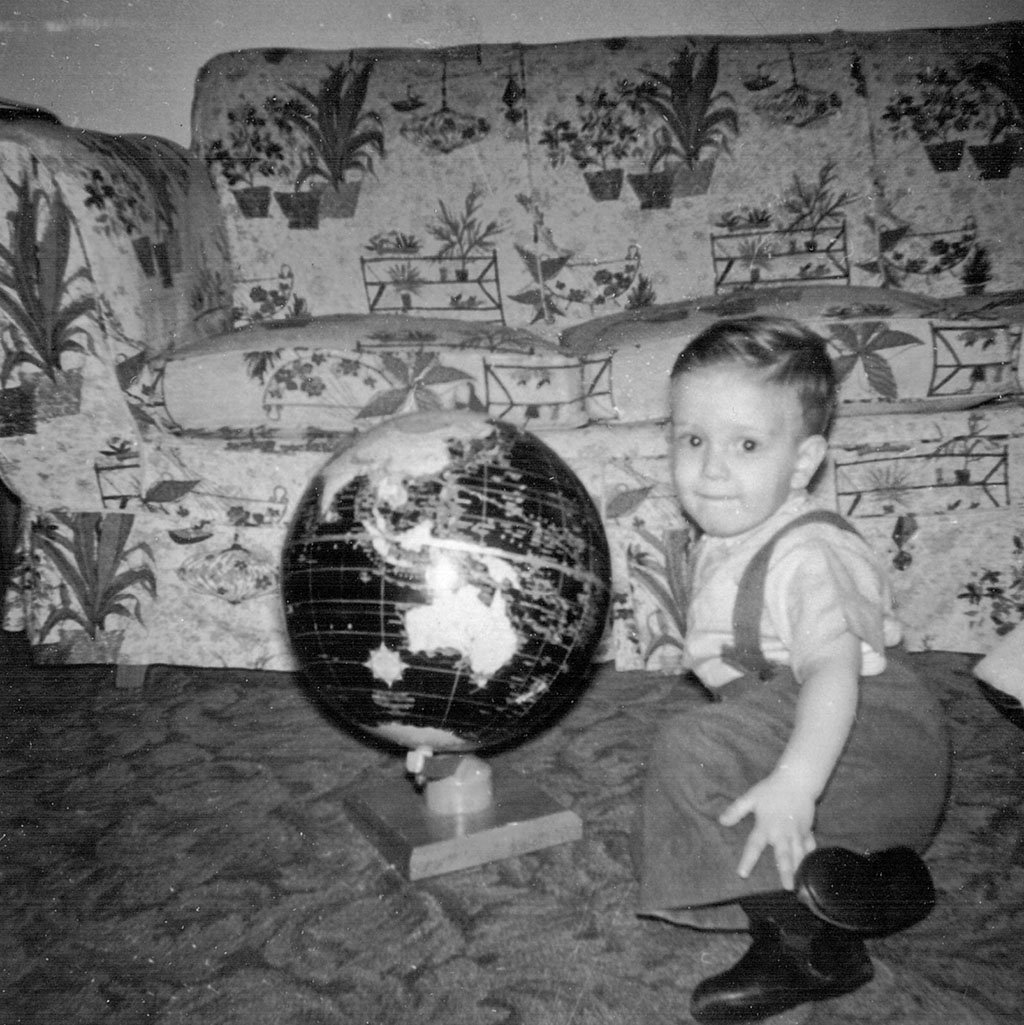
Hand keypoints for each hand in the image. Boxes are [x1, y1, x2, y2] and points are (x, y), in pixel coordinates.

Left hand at [719, 770, 816, 889]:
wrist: (797, 781)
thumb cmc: (771, 789)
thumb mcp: (750, 797)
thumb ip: (736, 810)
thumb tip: (721, 821)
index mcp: (766, 826)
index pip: (754, 846)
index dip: (748, 860)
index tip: (742, 874)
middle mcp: (782, 833)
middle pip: (784, 855)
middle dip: (786, 872)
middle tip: (788, 887)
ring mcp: (797, 832)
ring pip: (799, 854)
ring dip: (799, 868)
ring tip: (801, 883)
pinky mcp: (807, 830)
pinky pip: (810, 846)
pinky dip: (810, 856)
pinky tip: (811, 867)